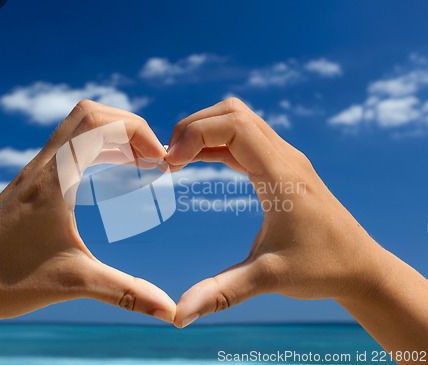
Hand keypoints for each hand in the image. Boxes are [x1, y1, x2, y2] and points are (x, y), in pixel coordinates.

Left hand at [0, 100, 175, 360]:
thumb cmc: (5, 282)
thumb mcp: (75, 283)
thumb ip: (126, 293)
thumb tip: (169, 311)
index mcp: (54, 179)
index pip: (98, 123)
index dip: (137, 131)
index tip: (160, 162)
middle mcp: (42, 166)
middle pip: (89, 114)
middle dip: (129, 128)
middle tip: (153, 160)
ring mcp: (35, 172)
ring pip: (78, 128)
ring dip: (113, 137)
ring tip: (141, 165)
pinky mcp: (32, 184)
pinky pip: (70, 148)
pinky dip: (97, 150)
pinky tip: (111, 174)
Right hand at [166, 98, 387, 324]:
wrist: (360, 266)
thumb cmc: (321, 269)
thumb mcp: (268, 279)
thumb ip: (221, 292)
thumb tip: (177, 316)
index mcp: (281, 175)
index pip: (233, 125)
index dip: (194, 134)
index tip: (169, 165)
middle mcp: (285, 157)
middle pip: (232, 112)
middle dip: (193, 127)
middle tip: (169, 160)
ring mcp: (285, 158)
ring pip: (238, 120)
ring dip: (204, 132)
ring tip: (177, 160)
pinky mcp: (282, 167)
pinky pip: (243, 139)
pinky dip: (215, 143)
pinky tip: (197, 162)